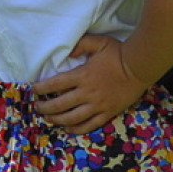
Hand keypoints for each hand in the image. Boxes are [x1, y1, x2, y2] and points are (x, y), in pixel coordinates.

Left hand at [33, 34, 148, 133]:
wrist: (139, 67)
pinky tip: (67, 129)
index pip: (55, 84)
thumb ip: (79, 45)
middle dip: (45, 107)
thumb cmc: (117, 53)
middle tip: (36, 107)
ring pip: (73, 117)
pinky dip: (77, 128)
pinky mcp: (108, 113)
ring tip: (47, 119)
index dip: (42, 88)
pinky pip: (90, 125)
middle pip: (60, 104)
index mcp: (82, 75)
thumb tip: (67, 52)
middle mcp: (87, 92)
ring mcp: (98, 105)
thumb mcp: (97, 42)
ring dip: (57, 120)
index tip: (33, 90)